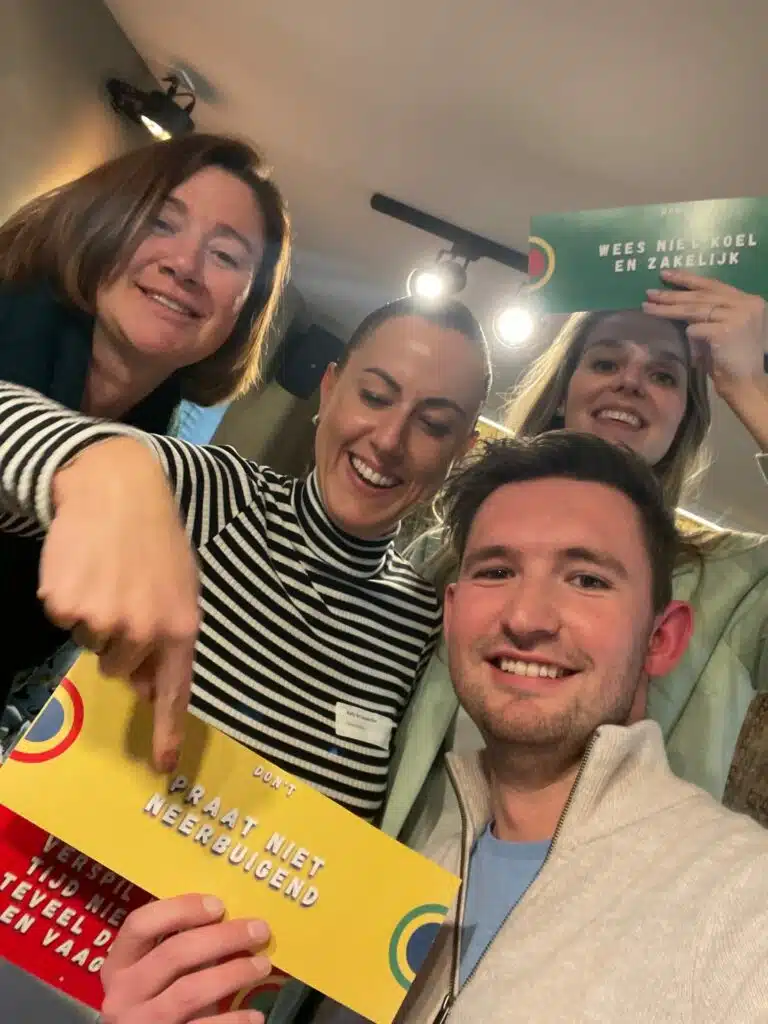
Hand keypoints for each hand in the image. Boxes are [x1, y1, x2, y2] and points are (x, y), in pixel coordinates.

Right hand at [38, 438, 200, 772]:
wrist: (117, 490)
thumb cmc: (156, 539)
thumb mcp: (181, 587)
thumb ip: (169, 637)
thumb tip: (146, 686)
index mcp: (180, 627)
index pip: (174, 691)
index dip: (167, 730)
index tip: (162, 766)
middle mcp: (142, 631)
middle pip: (118, 668)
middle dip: (118, 642)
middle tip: (123, 595)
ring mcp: (100, 620)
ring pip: (88, 643)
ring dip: (93, 618)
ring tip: (106, 577)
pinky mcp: (64, 605)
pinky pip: (63, 618)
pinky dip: (69, 598)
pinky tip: (84, 568)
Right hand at [101, 894, 270, 1023]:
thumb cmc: (154, 1002)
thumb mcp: (154, 974)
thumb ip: (179, 949)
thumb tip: (232, 921)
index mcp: (117, 965)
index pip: (140, 924)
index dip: (180, 909)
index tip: (218, 905)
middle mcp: (122, 994)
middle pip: (174, 954)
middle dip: (223, 937)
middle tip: (259, 930)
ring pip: (190, 991)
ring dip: (233, 974)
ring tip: (262, 966)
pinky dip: (234, 1021)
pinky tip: (256, 1015)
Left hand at [642, 270, 766, 396]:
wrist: (745, 384)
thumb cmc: (730, 360)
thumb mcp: (722, 330)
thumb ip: (708, 315)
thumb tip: (675, 303)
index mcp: (747, 301)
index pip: (713, 285)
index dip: (688, 279)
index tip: (666, 274)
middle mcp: (746, 304)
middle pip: (701, 295)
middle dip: (672, 293)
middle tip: (649, 292)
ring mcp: (738, 316)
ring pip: (695, 309)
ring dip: (668, 309)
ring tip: (648, 307)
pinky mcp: (727, 331)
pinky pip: (696, 329)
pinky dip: (689, 335)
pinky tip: (685, 341)